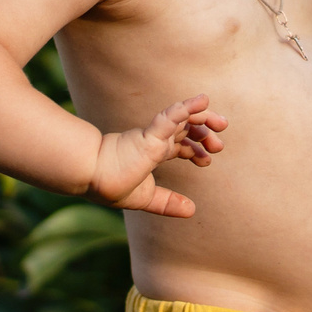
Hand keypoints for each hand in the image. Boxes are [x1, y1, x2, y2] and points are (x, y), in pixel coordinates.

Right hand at [89, 95, 227, 217]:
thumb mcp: (145, 198)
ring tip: (221, 123)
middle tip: (219, 145)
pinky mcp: (149, 135)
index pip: (180, 145)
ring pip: (183, 119)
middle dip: (206, 132)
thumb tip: (192, 210)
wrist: (89, 179)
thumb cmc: (109, 185)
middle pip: (186, 129)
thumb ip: (167, 203)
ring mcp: (152, 136)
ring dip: (203, 117)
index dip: (196, 149)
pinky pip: (171, 117)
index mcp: (153, 153)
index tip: (206, 161)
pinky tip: (203, 100)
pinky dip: (187, 108)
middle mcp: (155, 141)